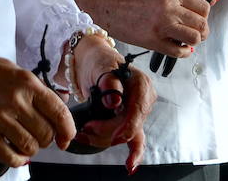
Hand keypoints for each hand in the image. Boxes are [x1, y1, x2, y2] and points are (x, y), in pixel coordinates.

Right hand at [0, 48, 74, 169]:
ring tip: (24, 140)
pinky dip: (17, 159)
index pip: (59, 112)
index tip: (66, 137)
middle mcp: (16, 101)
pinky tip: (15, 152)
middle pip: (46, 133)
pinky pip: (9, 156)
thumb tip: (57, 107)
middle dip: (47, 138)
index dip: (67, 129)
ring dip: (31, 148)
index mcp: (26, 83)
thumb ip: (34, 88)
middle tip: (38, 134)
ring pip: (30, 147)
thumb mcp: (12, 69)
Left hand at [70, 36, 153, 172]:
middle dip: (105, 132)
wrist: (93, 61)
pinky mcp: (131, 120)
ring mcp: (138, 112)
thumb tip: (114, 101)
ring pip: (126, 136)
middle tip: (83, 129)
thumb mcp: (101, 65)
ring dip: (104, 139)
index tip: (100, 131)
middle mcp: (144, 100)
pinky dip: (132, 153)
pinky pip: (135, 139)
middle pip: (130, 127)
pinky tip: (130, 166)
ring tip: (84, 134)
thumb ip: (108, 82)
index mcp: (141, 84)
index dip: (120, 126)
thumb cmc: (98, 61)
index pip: (136, 112)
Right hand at [71, 0, 211, 56]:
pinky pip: (179, 52)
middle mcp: (169, 8)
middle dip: (202, 27)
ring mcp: (162, 26)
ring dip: (195, 39)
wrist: (103, 4)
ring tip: (187, 37)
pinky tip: (179, 46)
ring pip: (195, 38)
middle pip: (202, 23)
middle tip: (196, 28)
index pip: (202, 5)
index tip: (199, 15)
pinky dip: (184, 51)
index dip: (204, 12)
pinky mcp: (153, 42)